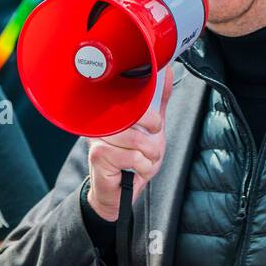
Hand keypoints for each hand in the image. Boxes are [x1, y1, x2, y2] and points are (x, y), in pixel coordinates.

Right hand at [86, 65, 172, 221]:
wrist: (119, 192)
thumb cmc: (132, 158)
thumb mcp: (151, 128)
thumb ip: (159, 101)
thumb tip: (167, 73)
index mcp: (113, 110)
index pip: (134, 100)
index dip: (151, 116)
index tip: (154, 127)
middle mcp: (102, 121)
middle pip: (137, 119)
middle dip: (152, 139)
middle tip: (150, 149)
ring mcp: (97, 137)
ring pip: (137, 140)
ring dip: (149, 156)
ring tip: (143, 161)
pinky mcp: (98, 155)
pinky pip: (132, 157)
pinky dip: (142, 167)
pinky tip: (135, 170)